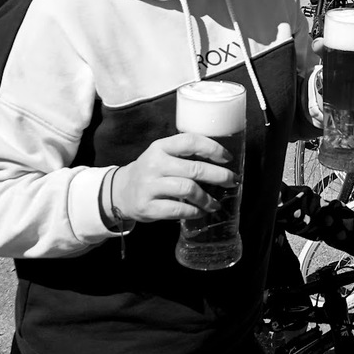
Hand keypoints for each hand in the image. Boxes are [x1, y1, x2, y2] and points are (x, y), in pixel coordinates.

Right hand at [110, 134, 239, 222]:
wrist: (121, 192)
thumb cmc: (152, 172)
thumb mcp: (163, 155)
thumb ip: (185, 155)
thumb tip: (221, 161)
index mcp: (160, 147)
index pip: (190, 141)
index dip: (212, 148)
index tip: (228, 157)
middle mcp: (154, 164)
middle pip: (194, 168)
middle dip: (219, 176)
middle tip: (232, 181)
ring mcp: (149, 186)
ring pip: (187, 189)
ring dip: (207, 198)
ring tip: (216, 203)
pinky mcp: (147, 206)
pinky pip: (177, 210)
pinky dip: (193, 212)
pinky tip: (200, 212)